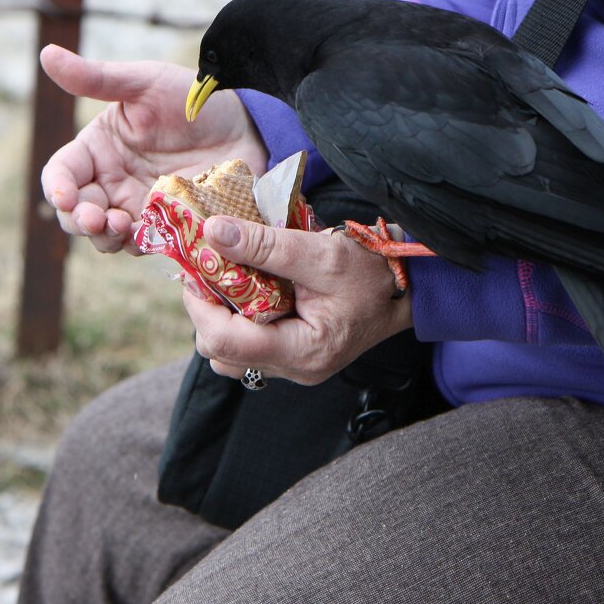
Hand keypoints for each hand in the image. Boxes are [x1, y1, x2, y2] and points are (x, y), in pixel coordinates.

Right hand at [38, 44, 268, 253]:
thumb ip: (98, 78)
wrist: (245, 126)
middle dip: (80, 221)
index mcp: (98, 150)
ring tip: (123, 227)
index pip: (62, 173)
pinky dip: (144, 244)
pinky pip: (148, 243)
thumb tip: (47, 54)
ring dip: (108, 238)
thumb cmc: (191, 99)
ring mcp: (140, 208)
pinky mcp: (169, 226)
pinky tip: (152, 235)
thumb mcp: (145, 83)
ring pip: (108, 237)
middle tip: (97, 220)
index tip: (65, 197)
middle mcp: (113, 183)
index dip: (57, 188)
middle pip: (77, 214)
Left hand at [183, 217, 413, 383]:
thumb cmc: (373, 272)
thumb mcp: (321, 252)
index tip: (196, 268)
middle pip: (221, 353)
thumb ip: (265, 245)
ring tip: (229, 279)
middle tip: (210, 269)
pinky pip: (248, 348)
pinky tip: (249, 292)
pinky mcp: (295, 358)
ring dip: (220, 317)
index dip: (199, 305)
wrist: (406, 289)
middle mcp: (296, 369)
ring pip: (230, 355)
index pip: (226, 342)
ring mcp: (295, 368)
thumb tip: (213, 233)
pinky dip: (238, 321)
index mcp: (303, 351)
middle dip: (206, 310)